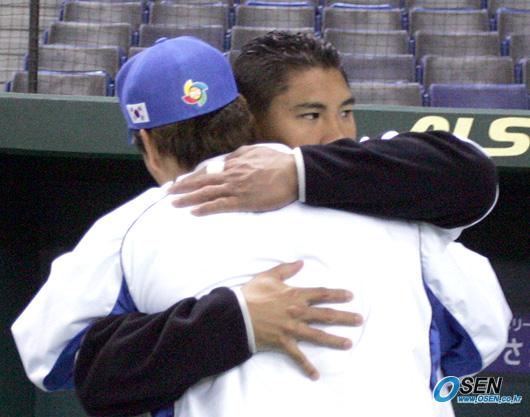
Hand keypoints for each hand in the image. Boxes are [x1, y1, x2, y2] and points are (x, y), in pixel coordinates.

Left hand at [170, 146, 297, 215]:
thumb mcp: (254, 151)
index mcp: (233, 165)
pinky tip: (194, 212)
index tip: (180, 182)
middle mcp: (231, 176)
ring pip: (206, 193)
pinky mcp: (243, 201)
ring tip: (174, 203)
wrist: (293, 172)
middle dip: (183, 187)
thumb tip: (227, 160)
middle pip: (201, 182)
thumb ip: (238, 156)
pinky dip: (206, 208)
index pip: (207, 172)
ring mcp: (236, 189)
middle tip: (168, 193)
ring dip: (188, 199)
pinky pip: (220, 205)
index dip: (192, 178)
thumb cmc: (277, 162)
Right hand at [242, 261, 362, 380]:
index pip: (321, 294)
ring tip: (349, 343)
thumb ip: (286, 269)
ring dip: (335, 340)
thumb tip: (301, 262)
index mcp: (295, 295)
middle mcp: (297, 312)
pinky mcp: (283, 342)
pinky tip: (316, 375)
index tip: (350, 296)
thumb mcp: (268, 276)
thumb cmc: (251, 294)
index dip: (337, 294)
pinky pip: (297, 356)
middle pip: (326, 315)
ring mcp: (291, 328)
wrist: (236, 313)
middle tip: (359, 320)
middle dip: (344, 317)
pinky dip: (306, 366)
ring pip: (318, 335)